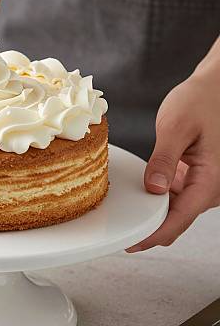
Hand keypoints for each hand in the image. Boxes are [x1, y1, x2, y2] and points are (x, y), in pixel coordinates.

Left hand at [127, 71, 219, 251]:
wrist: (215, 88)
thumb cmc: (201, 101)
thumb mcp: (177, 127)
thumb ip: (165, 160)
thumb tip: (154, 190)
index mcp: (210, 180)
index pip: (179, 218)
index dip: (153, 233)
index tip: (130, 242)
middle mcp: (210, 187)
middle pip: (177, 219)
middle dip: (150, 228)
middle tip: (119, 230)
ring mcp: (204, 182)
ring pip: (176, 208)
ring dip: (153, 213)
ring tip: (124, 214)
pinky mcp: (196, 174)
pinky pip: (176, 194)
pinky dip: (158, 197)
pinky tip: (138, 193)